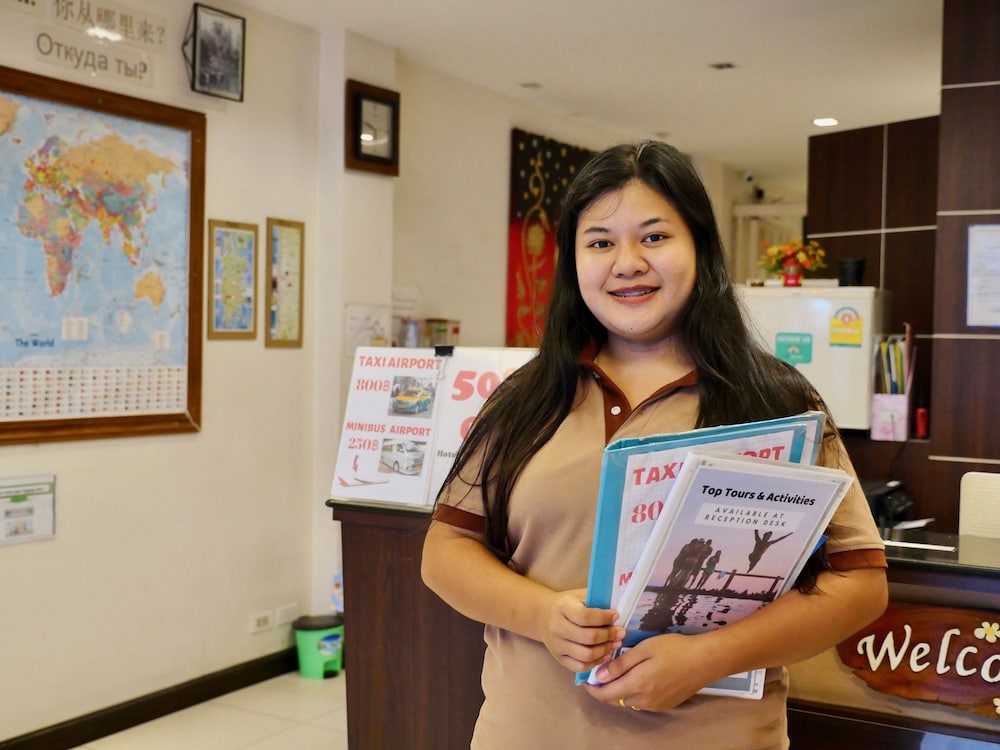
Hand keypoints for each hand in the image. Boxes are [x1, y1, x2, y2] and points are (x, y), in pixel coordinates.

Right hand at [539, 588, 624, 672]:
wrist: (543, 616)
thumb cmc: (567, 604)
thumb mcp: (579, 596)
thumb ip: (596, 602)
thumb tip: (617, 614)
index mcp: (562, 607)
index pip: (585, 616)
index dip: (604, 618)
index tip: (616, 615)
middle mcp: (557, 628)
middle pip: (588, 637)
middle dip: (609, 635)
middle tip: (621, 632)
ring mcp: (557, 646)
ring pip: (586, 655)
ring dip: (605, 650)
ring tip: (616, 643)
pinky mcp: (559, 659)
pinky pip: (580, 667)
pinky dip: (596, 662)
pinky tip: (605, 654)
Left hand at [583, 632, 722, 711]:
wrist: (705, 660)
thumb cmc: (674, 649)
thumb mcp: (644, 649)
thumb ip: (620, 664)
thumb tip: (599, 676)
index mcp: (636, 686)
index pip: (604, 695)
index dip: (592, 687)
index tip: (586, 677)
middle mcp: (643, 701)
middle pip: (614, 699)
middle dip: (604, 688)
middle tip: (600, 670)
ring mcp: (655, 705)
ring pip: (627, 700)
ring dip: (619, 689)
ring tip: (618, 670)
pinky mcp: (664, 705)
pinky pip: (641, 701)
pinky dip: (633, 691)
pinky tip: (637, 676)